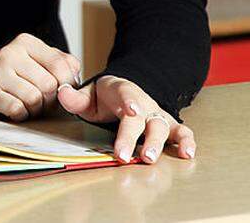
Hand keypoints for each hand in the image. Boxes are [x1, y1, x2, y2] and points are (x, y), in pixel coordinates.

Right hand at [0, 32, 81, 120]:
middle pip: (48, 85)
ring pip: (33, 98)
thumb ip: (65, 64)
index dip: (68, 82)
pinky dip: (23, 113)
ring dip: (37, 107)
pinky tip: (21, 106)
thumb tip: (74, 82)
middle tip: (47, 98)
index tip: (66, 88)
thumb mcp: (45, 58)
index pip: (59, 64)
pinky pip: (17, 109)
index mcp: (27, 43)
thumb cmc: (24, 69)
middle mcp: (10, 55)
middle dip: (52, 98)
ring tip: (33, 102)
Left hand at [57, 75, 196, 163]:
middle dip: (133, 137)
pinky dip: (187, 142)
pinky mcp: (168, 125)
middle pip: (141, 119)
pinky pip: (182, 131)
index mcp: (122, 91)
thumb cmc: (105, 98)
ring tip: (149, 158)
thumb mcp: (88, 95)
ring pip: (162, 127)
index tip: (129, 110)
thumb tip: (62, 92)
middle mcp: (143, 103)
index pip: (126, 95)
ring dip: (157, 143)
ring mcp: (157, 114)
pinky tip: (187, 154)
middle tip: (126, 155)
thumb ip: (75, 97)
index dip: (129, 102)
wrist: (124, 92)